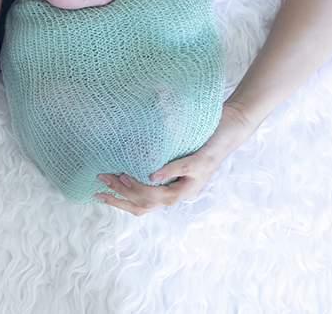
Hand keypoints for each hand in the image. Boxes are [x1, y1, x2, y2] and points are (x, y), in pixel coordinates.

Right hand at [94, 103, 252, 214]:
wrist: (233, 124)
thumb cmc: (201, 136)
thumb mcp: (172, 145)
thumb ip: (153, 151)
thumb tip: (121, 141)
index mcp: (174, 189)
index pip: (142, 206)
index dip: (119, 203)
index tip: (98, 194)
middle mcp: (184, 190)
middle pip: (149, 204)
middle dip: (123, 195)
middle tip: (102, 180)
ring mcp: (194, 179)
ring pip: (164, 196)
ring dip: (140, 188)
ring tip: (120, 177)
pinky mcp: (204, 163)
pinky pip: (183, 170)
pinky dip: (166, 173)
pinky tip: (151, 174)